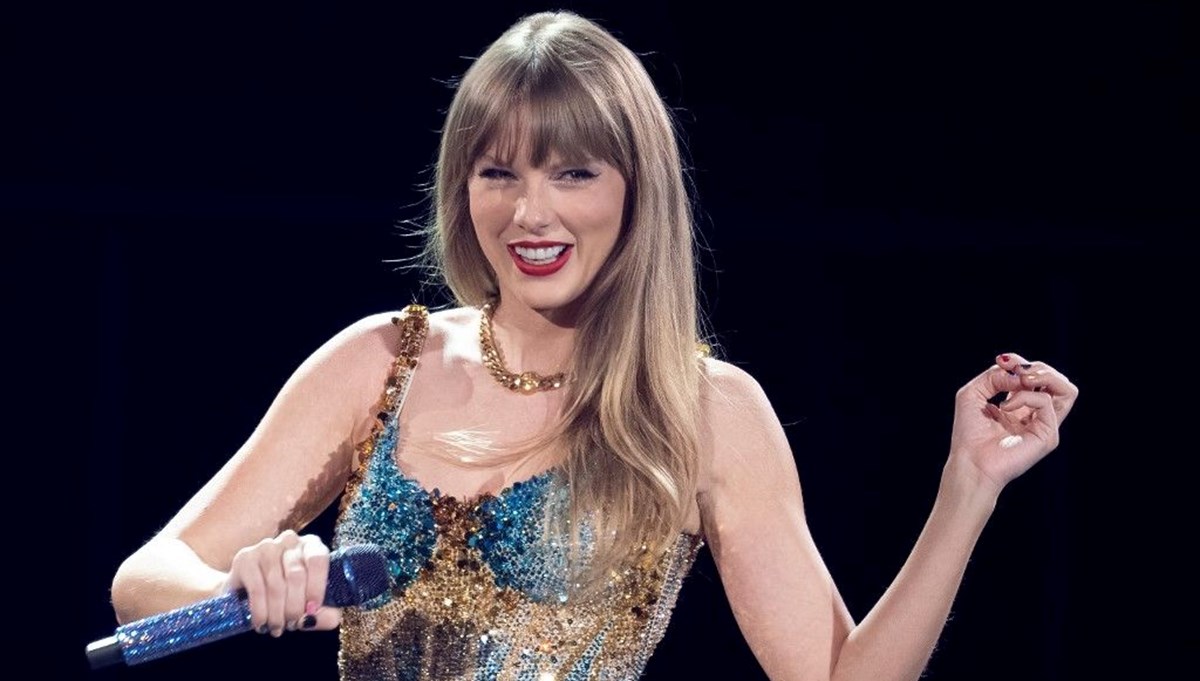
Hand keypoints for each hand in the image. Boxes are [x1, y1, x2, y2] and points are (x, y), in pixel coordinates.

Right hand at [223, 530, 341, 636]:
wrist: (250, 591)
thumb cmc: (290, 595)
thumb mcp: (312, 604)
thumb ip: (324, 613)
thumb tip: (313, 619)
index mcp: (312, 545)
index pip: (318, 560)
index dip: (316, 587)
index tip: (311, 611)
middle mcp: (290, 540)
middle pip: (296, 575)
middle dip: (295, 607)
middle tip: (292, 625)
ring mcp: (266, 547)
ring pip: (276, 585)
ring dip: (277, 613)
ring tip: (277, 628)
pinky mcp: (245, 558)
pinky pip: (256, 589)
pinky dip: (260, 611)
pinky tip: (261, 623)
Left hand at [946, 352, 1079, 495]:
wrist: (969, 462)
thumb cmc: (968, 432)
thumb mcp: (973, 393)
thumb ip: (994, 376)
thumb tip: (1019, 374)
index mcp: (1020, 405)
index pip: (1036, 376)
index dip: (1021, 363)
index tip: (1003, 360)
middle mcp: (1035, 415)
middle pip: (1056, 380)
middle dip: (1037, 367)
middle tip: (1014, 369)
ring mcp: (1044, 425)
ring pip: (1067, 390)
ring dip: (1044, 375)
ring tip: (1022, 380)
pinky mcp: (1048, 435)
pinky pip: (1046, 402)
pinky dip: (1025, 396)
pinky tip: (1006, 407)